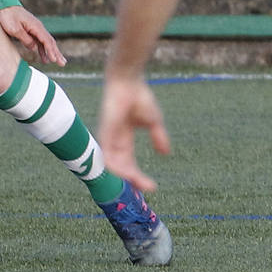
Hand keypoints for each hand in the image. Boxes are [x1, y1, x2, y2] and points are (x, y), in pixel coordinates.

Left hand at [0, 6, 65, 65]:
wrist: (5, 5)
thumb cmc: (8, 16)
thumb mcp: (15, 29)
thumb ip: (25, 38)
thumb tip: (34, 47)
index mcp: (36, 26)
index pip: (46, 40)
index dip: (51, 51)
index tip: (55, 60)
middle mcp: (38, 27)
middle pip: (50, 42)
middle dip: (56, 53)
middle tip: (63, 63)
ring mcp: (35, 29)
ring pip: (46, 42)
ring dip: (51, 52)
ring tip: (56, 62)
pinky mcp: (31, 30)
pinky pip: (39, 41)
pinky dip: (43, 49)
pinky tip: (44, 57)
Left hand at [96, 75, 170, 193]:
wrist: (129, 80)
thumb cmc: (139, 96)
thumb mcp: (153, 121)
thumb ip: (159, 137)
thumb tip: (166, 154)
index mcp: (123, 139)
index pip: (129, 163)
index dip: (138, 177)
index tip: (152, 187)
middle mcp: (114, 141)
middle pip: (121, 167)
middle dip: (133, 181)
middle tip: (147, 191)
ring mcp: (108, 136)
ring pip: (113, 164)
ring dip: (126, 177)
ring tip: (139, 185)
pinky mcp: (105, 131)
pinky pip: (107, 153)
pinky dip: (115, 166)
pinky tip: (126, 174)